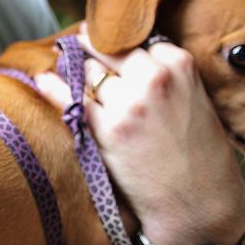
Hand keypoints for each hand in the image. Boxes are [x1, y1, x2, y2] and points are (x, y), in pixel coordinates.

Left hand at [36, 28, 244, 244]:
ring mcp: (128, 103)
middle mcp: (153, 78)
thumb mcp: (195, 101)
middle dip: (92, 48)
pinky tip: (44, 78)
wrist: (199, 202)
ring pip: (90, 73)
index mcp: (180, 65)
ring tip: (62, 61)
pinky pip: (72, 100)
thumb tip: (129, 58)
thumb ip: (168, 77)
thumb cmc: (200, 155)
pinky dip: (54, 88)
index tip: (107, 44)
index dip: (122, 47)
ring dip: (76, 69)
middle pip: (110, 51)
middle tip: (77, 42)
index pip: (139, 41)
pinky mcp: (108, 130)